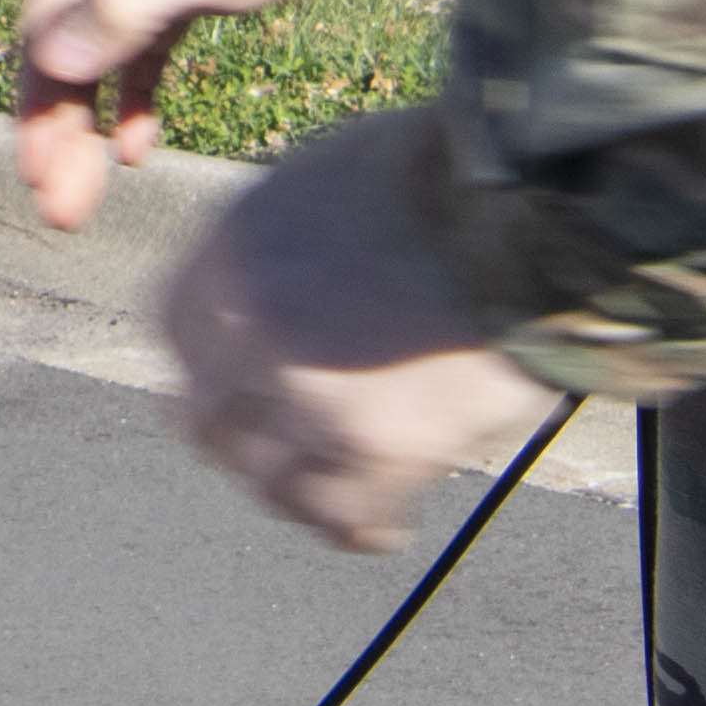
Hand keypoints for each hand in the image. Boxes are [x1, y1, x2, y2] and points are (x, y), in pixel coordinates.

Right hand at [10, 0, 362, 228]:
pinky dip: (135, 99)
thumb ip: (121, 12)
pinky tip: (138, 147)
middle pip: (66, 59)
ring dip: (91, 129)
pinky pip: (144, 55)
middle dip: (60, 137)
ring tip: (91, 195)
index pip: (42, 41)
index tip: (39, 181)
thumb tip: (48, 60)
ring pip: (103, 64)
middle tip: (63, 215)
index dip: (37, 114)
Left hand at [160, 110, 561, 550]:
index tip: (223, 385)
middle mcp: (252, 330)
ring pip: (271, 482)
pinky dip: (361, 528)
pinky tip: (381, 526)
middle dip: (239, 441)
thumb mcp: (323, 180)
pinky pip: (345, 518)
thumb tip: (266, 291)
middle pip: (210, 419)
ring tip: (335, 495)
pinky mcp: (379, 448)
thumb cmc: (443, 178)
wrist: (532, 205)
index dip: (203, 365)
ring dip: (299, 492)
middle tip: (274, 454)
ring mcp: (311, 394)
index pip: (173, 334)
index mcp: (230, 253)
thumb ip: (275, 247)